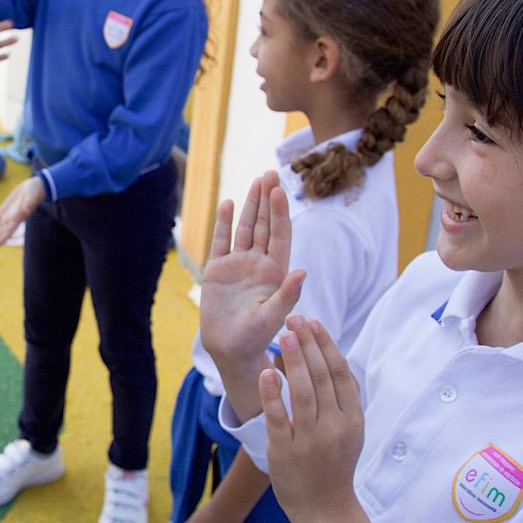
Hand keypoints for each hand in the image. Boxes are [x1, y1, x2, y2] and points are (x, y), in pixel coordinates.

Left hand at [0, 176, 44, 255]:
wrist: (34, 187)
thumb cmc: (35, 192)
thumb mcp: (32, 196)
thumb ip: (29, 203)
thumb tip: (26, 210)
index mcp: (17, 219)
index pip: (7, 232)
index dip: (0, 240)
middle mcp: (11, 221)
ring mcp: (6, 217)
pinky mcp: (3, 210)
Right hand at [200, 171, 305, 369]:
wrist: (229, 349)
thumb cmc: (254, 338)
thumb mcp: (273, 317)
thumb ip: (287, 295)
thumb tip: (303, 271)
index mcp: (275, 272)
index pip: (279, 236)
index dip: (280, 213)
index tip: (279, 191)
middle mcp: (259, 264)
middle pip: (265, 225)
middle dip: (268, 199)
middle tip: (270, 173)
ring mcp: (239, 265)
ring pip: (246, 228)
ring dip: (251, 205)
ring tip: (257, 180)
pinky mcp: (219, 270)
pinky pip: (222, 241)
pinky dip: (224, 222)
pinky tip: (228, 203)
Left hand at [262, 316, 377, 522]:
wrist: (326, 509)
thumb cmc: (335, 465)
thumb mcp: (351, 431)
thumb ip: (344, 399)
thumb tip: (336, 359)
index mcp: (352, 419)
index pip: (339, 373)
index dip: (327, 345)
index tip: (314, 322)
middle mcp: (334, 427)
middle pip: (321, 377)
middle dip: (308, 344)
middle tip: (295, 318)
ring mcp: (309, 439)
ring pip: (302, 392)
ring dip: (293, 359)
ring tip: (284, 334)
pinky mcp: (285, 451)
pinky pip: (279, 418)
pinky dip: (272, 394)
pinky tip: (266, 373)